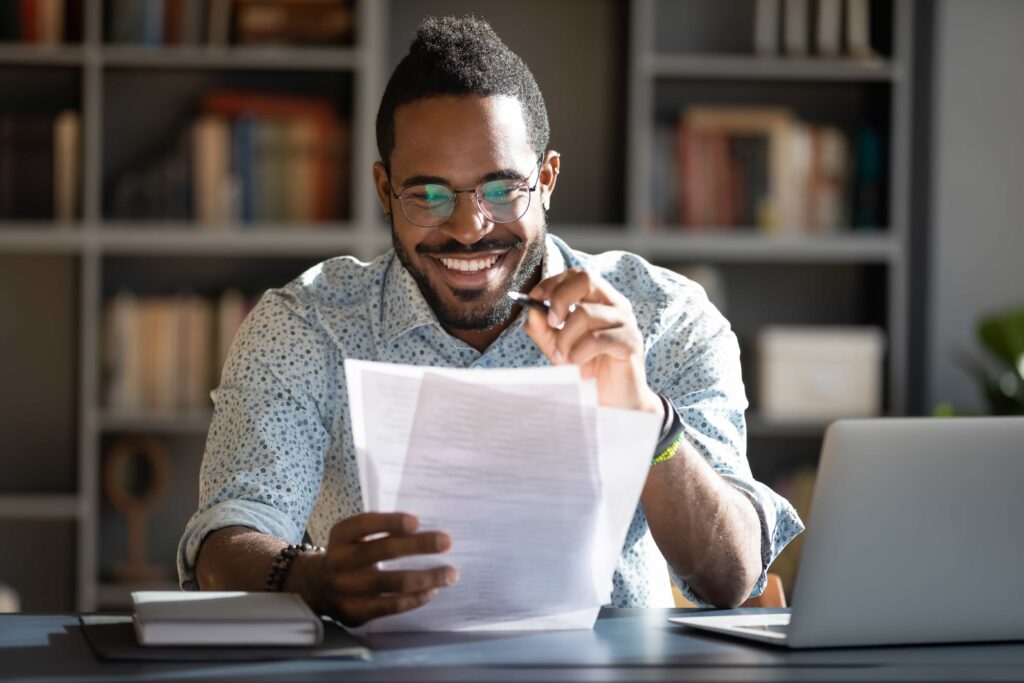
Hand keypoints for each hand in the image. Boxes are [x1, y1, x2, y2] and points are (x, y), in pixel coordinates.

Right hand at [300, 512, 457, 626]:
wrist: (318, 587)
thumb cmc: (351, 554)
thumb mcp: (356, 536)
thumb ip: (382, 531)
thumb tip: (426, 533)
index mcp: (340, 535)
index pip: (364, 524)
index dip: (390, 522)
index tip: (416, 522)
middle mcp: (339, 560)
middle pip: (382, 551)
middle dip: (418, 545)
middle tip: (446, 541)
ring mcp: (346, 589)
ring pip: (391, 582)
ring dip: (426, 577)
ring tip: (450, 574)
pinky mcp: (355, 612)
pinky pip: (390, 606)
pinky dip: (414, 598)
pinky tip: (432, 591)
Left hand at [523, 268, 662, 415]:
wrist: (612, 401)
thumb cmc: (588, 369)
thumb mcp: (558, 346)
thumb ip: (543, 328)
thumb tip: (531, 310)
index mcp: (600, 300)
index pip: (577, 275)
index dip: (553, 282)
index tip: (534, 298)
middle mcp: (616, 305)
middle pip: (586, 279)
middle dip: (560, 298)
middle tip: (551, 323)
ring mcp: (626, 323)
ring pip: (586, 313)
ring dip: (565, 338)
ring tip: (563, 358)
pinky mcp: (630, 343)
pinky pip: (597, 339)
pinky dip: (578, 352)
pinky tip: (577, 364)